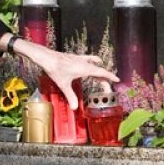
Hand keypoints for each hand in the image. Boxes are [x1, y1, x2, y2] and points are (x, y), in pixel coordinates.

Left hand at [4, 34, 118, 109]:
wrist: (46, 57)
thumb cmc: (55, 69)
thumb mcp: (64, 84)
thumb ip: (70, 96)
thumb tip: (75, 107)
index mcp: (85, 68)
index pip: (102, 72)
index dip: (110, 76)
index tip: (117, 80)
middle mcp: (84, 62)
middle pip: (99, 69)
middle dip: (104, 77)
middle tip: (107, 85)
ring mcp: (78, 58)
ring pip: (92, 62)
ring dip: (98, 67)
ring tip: (101, 70)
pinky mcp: (72, 57)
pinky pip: (85, 59)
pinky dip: (89, 61)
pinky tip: (85, 62)